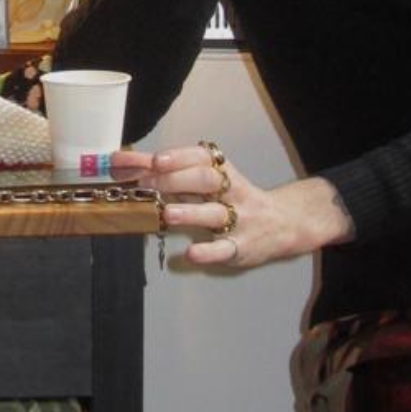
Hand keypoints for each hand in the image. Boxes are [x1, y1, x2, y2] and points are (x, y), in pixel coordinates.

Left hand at [115, 141, 353, 271]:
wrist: (283, 225)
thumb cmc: (234, 200)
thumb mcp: (209, 183)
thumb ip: (172, 176)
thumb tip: (127, 165)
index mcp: (223, 172)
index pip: (201, 158)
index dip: (177, 157)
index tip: (154, 159)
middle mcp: (232, 192)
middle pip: (206, 180)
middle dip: (175, 180)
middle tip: (146, 183)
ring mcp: (238, 220)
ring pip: (216, 213)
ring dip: (191, 212)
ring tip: (167, 213)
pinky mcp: (241, 247)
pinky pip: (225, 249)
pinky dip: (208, 252)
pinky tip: (190, 254)